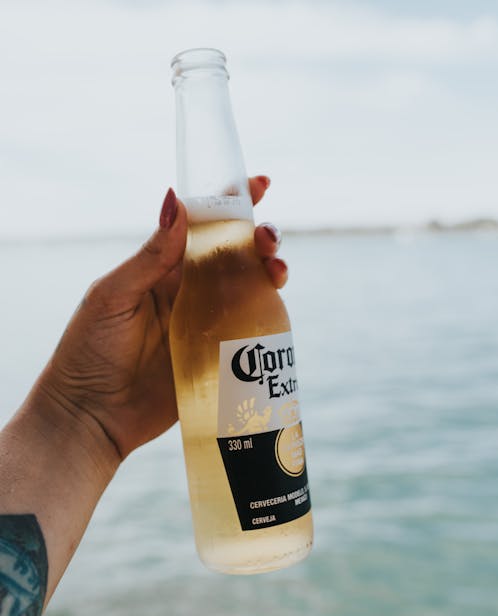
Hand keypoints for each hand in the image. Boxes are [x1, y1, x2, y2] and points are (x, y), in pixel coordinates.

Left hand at [36, 177, 286, 460]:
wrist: (92, 417)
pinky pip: (251, 334)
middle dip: (260, 239)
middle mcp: (188, 294)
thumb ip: (149, 256)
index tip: (258, 183)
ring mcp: (206, 326)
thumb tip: (176, 200)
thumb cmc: (89, 352)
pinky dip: (270, 317)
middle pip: (235, 257)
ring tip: (275, 270)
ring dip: (270, 273)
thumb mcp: (113, 297)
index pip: (201, 228)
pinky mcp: (217, 360)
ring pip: (250, 290)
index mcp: (162, 271)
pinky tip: (275, 308)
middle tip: (268, 240)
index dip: (230, 203)